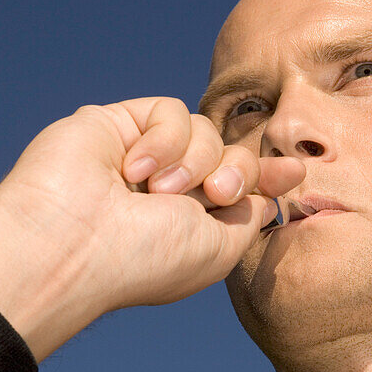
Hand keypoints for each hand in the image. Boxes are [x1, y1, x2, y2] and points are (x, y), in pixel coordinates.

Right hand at [0, 97, 304, 361]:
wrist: (75, 244)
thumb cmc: (145, 259)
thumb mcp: (220, 249)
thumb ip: (250, 214)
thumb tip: (272, 184)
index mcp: (194, 225)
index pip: (243, 189)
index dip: (270, 176)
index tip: (296, 170)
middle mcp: (171, 191)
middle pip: (233, 154)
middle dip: (235, 170)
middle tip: (216, 192)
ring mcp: (146, 157)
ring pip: (205, 131)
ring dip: (195, 161)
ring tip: (159, 192)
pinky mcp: (120, 125)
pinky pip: (170, 112)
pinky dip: (163, 140)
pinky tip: (134, 169)